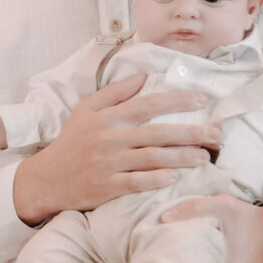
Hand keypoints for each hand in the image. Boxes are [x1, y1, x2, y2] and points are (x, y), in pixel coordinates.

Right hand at [11, 74, 216, 226]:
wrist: (47, 179)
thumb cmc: (71, 142)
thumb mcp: (86, 110)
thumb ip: (114, 92)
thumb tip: (142, 76)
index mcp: (108, 117)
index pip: (148, 103)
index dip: (177, 100)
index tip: (202, 99)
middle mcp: (110, 138)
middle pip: (158, 133)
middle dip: (191, 133)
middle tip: (216, 135)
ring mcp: (109, 163)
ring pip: (153, 158)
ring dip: (183, 157)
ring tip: (204, 157)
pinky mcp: (107, 186)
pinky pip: (138, 182)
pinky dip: (158, 178)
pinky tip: (176, 177)